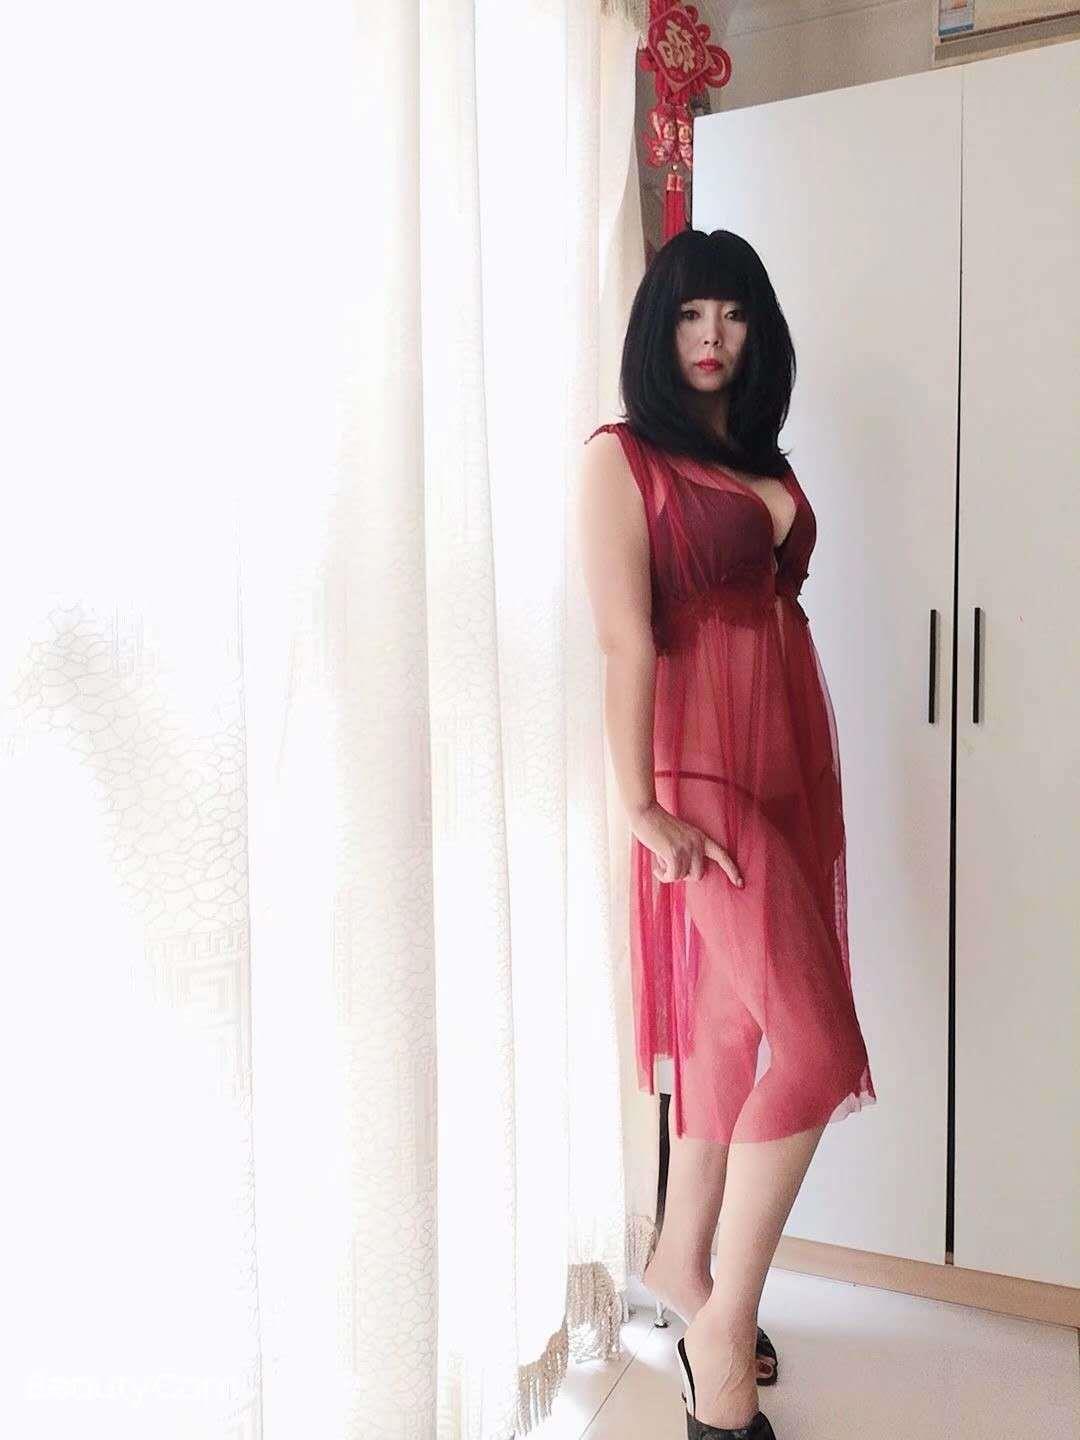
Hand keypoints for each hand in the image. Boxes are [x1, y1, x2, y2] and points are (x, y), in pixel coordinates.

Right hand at [629, 799, 743, 887]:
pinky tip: (656, 868)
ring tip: (660, 862)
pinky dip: (663, 876)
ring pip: (681, 876)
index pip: (722, 855)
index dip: (732, 870)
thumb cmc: (658, 827)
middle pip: (697, 875)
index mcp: (701, 838)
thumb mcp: (680, 837)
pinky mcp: (673, 853)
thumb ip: (688, 851)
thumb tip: (686, 874)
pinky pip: (672, 876)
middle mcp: (697, 843)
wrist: (646, 813)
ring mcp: (686, 848)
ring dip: (668, 874)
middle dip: (683, 876)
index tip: (741, 884)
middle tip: (670, 868)